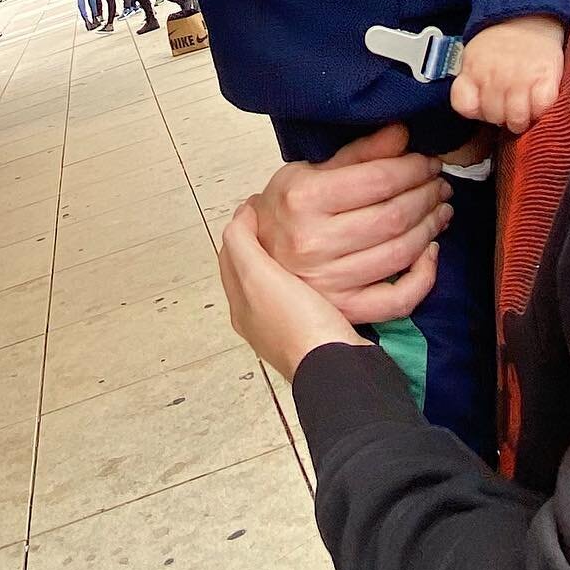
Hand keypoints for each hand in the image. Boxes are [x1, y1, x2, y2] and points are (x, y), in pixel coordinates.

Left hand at [220, 201, 368, 381]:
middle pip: (254, 270)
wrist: (337, 366)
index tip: (258, 203)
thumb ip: (242, 245)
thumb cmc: (296, 325)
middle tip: (279, 217)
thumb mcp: (257, 277)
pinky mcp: (316, 331)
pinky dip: (308, 274)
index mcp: (241, 307)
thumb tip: (240, 217)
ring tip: (301, 235)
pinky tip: (323, 266)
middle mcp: (260, 320)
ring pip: (280, 282)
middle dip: (262, 242)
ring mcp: (288, 328)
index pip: (231, 255)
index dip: (242, 226)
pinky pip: (305, 294)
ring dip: (286, 258)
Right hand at [250, 123, 451, 324]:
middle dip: (426, 196)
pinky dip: (423, 278)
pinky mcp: (344, 309)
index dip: (412, 169)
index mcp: (303, 199)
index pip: (376, 180)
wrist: (257, 257)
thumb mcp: (309, 171)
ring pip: (400, 254)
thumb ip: (358, 154)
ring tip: (440, 209)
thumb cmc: (285, 210)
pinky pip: (397, 300)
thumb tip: (402, 133)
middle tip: (439, 184)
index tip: (428, 162)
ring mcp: (329, 281)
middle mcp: (313, 242)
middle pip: (392, 217)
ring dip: (430, 228)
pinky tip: (431, 252)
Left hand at [450, 14, 564, 133]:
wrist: (528, 17)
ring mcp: (522, 79)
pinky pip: (541, 110)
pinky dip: (540, 111)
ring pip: (516, 119)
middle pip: (493, 116)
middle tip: (507, 107)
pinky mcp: (547, 80)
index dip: (475, 111)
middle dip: (500, 116)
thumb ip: (470, 81)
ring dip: (520, 120)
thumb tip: (474, 110)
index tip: (484, 106)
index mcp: (474, 69)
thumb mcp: (473, 55)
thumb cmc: (500, 41)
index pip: (465, 106)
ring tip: (523, 110)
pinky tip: (537, 102)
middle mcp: (496, 75)